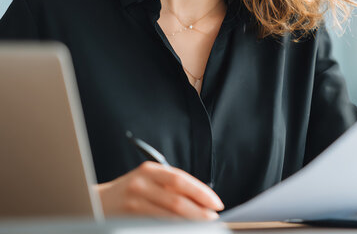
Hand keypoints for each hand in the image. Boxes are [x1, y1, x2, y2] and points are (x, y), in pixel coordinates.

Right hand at [96, 161, 223, 219]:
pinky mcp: (127, 216)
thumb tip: (204, 201)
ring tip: (202, 224)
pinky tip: (182, 229)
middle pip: (176, 200)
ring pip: (168, 215)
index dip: (202, 193)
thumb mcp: (150, 180)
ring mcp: (133, 201)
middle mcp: (141, 183)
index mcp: (150, 170)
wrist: (99, 201)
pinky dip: (172, 227)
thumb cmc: (133, 191)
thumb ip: (173, 186)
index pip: (181, 180)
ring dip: (188, 222)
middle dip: (199, 211)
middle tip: (213, 218)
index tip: (216, 203)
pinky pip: (155, 224)